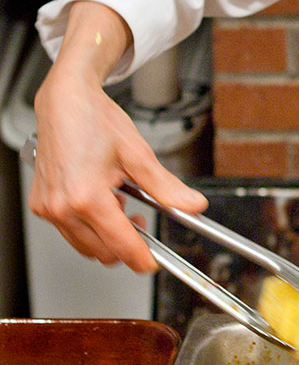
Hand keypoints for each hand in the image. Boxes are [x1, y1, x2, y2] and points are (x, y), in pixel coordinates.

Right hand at [30, 1, 207, 272]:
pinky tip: (98, 199)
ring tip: (118, 203)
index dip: (141, 258)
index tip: (153, 263)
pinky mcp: (40, 204)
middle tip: (140, 220)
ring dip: (106, 235)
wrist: (66, 101)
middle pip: (101, 252)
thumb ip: (166, 187)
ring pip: (84, 245)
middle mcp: (62, 206)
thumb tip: (192, 205)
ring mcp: (48, 207)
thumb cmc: (96, 121)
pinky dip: (87, 225)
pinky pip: (68, 231)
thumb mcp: (138, 154)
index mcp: (87, 197)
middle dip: (125, 244)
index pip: (120, 245)